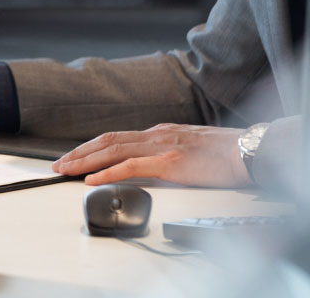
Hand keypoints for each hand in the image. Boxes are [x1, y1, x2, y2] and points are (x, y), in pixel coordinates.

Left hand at [50, 123, 252, 187]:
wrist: (250, 151)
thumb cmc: (228, 153)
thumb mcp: (190, 149)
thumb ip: (169, 153)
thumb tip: (152, 165)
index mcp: (161, 132)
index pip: (117, 137)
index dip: (91, 146)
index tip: (74, 156)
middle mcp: (157, 135)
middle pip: (108, 140)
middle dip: (79, 152)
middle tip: (58, 164)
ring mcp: (163, 146)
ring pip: (113, 150)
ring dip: (85, 161)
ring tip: (66, 170)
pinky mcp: (170, 162)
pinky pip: (131, 166)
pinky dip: (108, 171)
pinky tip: (93, 178)